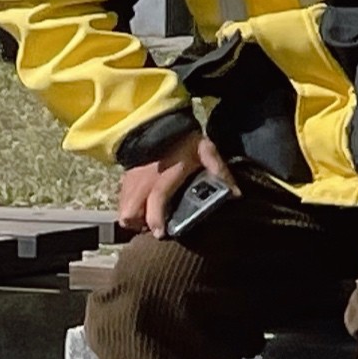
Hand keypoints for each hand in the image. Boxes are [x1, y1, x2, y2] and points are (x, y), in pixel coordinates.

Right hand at [117, 135, 231, 238]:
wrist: (156, 124)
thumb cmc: (183, 140)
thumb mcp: (206, 151)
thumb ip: (220, 171)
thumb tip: (236, 194)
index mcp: (164, 177)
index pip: (156, 201)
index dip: (156, 220)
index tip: (160, 234)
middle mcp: (143, 182)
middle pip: (129, 213)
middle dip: (140, 225)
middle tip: (155, 227)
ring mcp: (131, 181)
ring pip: (122, 210)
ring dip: (134, 219)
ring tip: (149, 220)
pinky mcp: (125, 179)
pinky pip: (121, 201)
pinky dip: (129, 209)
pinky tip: (143, 208)